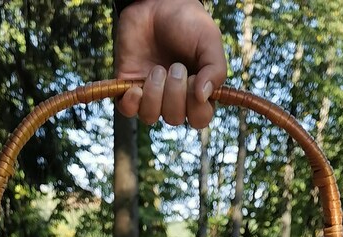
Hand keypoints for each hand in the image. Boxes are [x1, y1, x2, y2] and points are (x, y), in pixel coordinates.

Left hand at [115, 0, 226, 128]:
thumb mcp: (209, 41)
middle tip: (175, 66)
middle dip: (175, 94)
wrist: (157, 3)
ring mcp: (150, 94)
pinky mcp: (128, 86)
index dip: (196, 108)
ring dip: (154, 94)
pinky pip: (127, 111)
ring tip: (157, 69)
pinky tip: (135, 87)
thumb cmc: (187, 22)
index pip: (199, 119)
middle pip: (174, 118)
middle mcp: (173, 98)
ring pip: (150, 116)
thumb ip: (215, 70)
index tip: (194, 80)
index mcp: (197, 92)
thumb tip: (203, 97)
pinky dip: (131, 103)